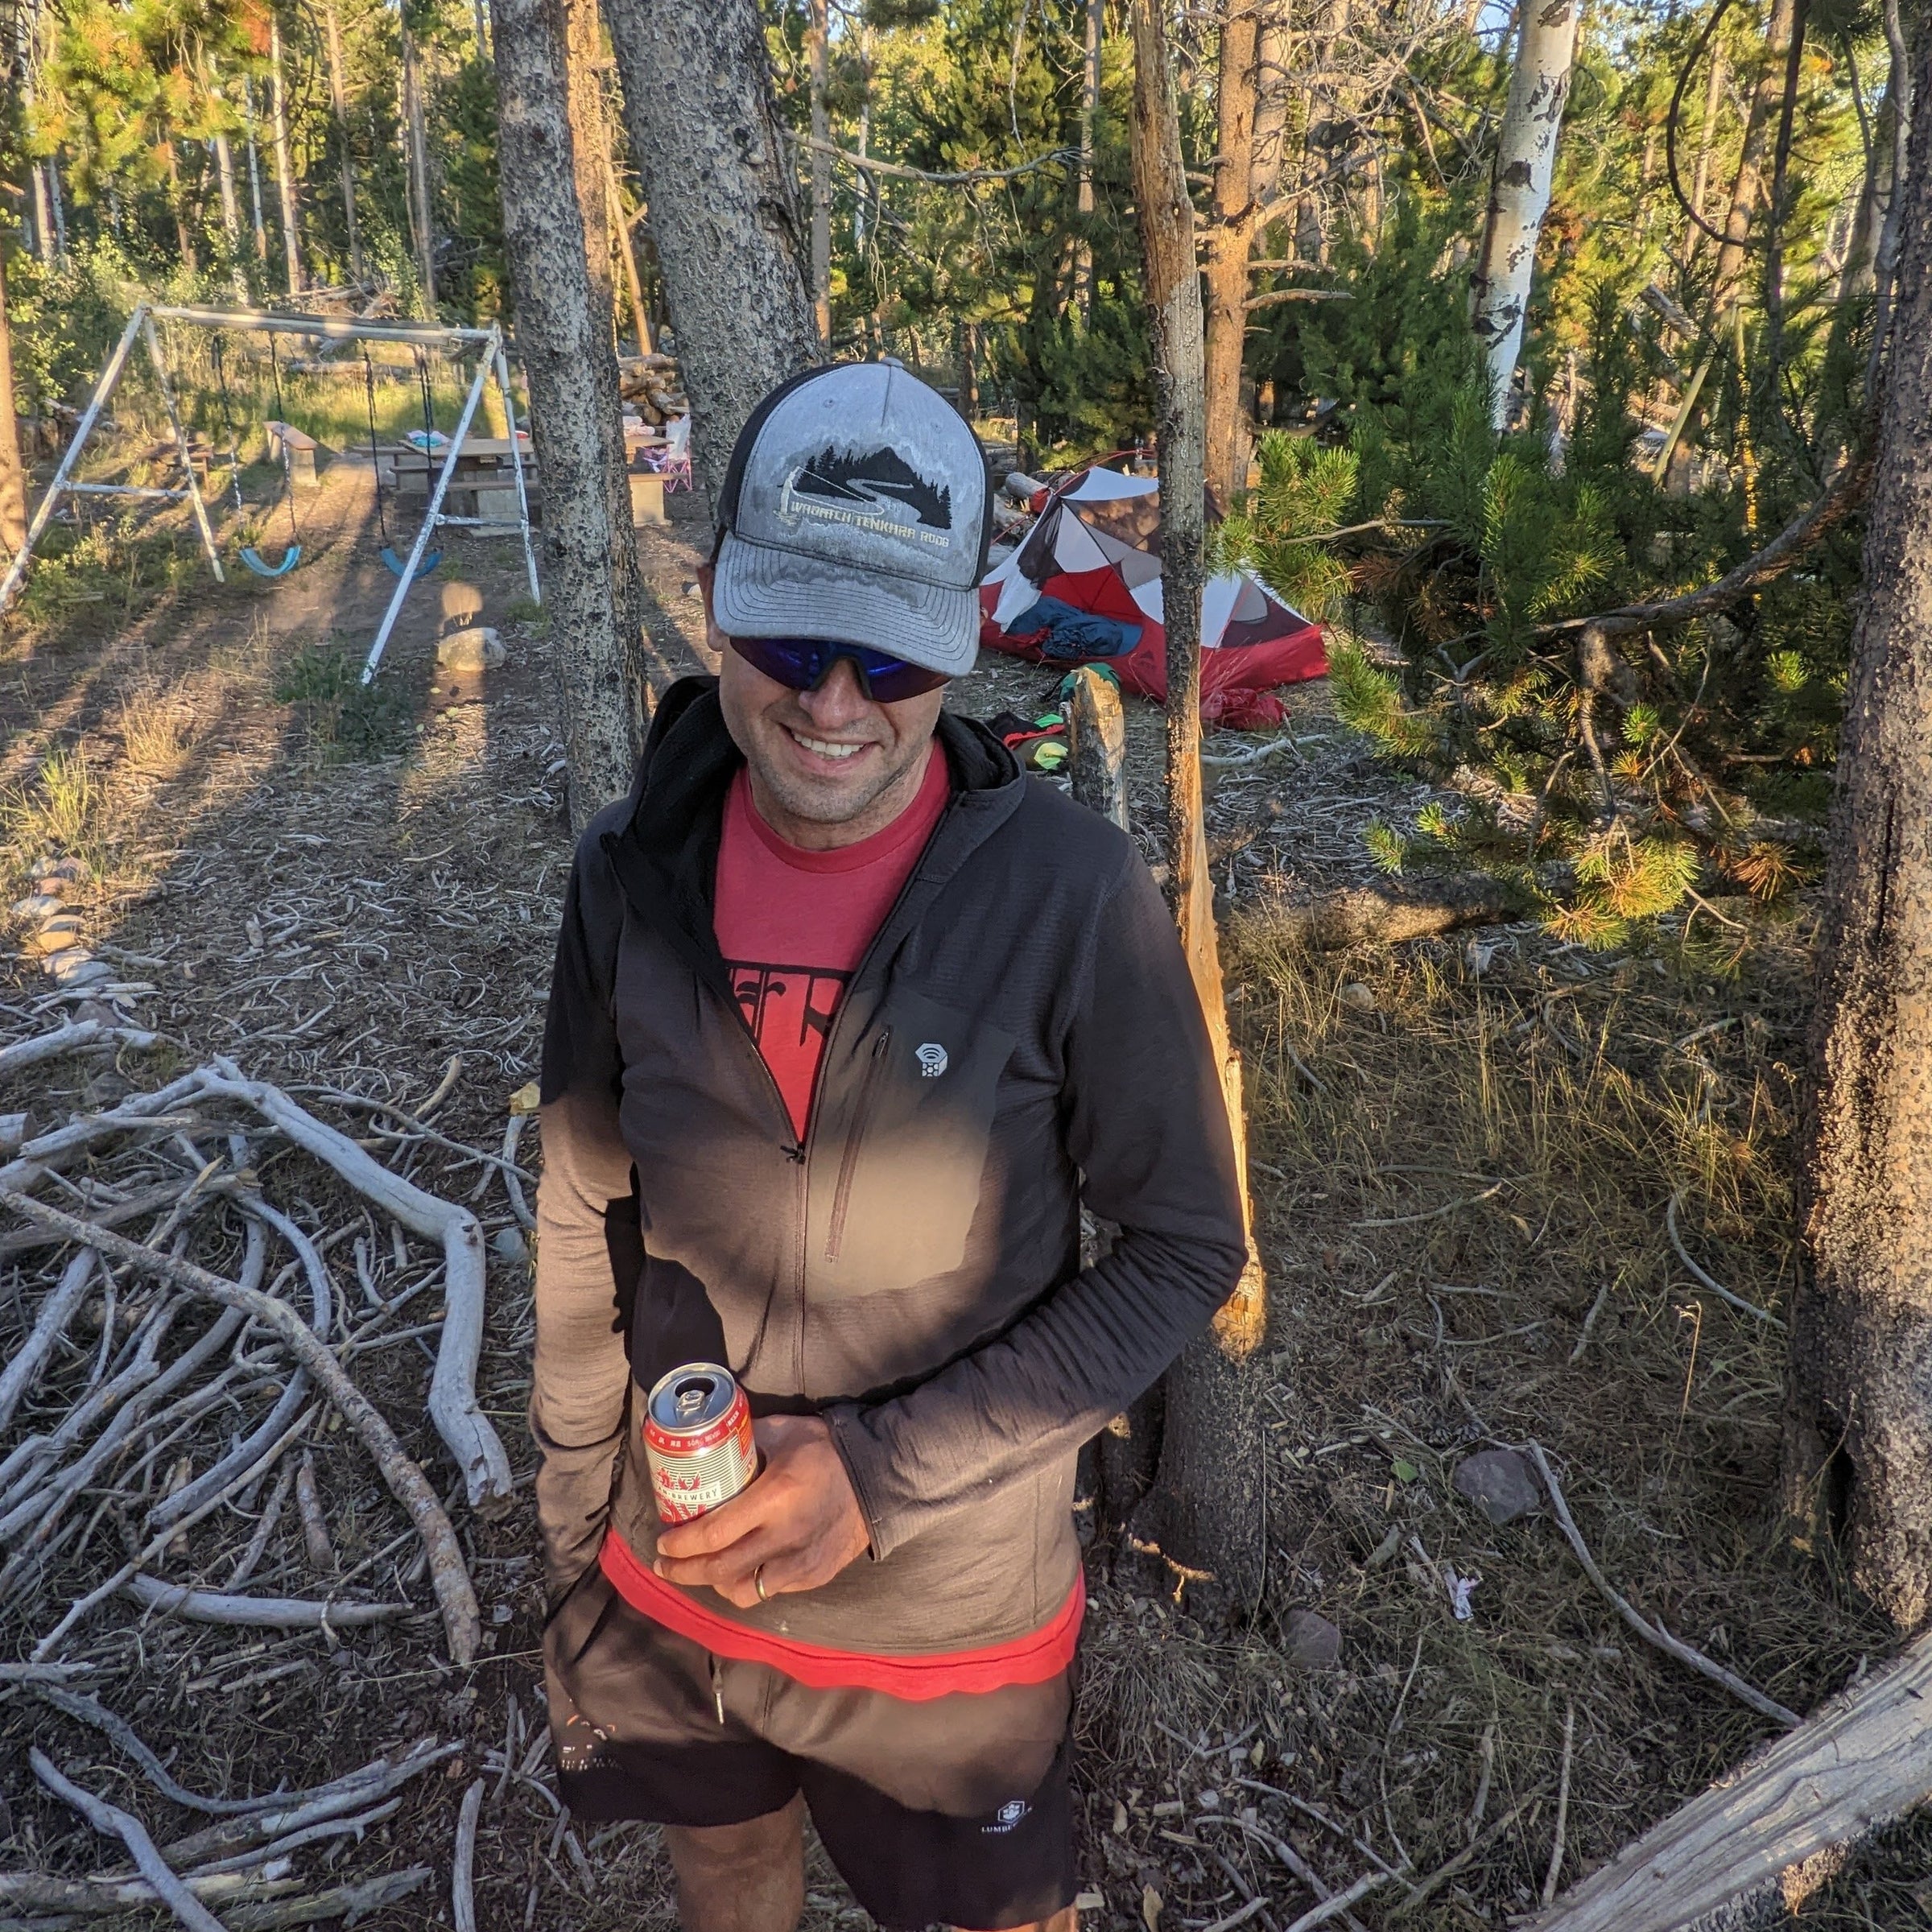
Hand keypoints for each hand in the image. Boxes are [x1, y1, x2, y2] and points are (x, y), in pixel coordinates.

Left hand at [653, 1414, 869, 1607]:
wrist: (879, 1478)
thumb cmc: (827, 1450)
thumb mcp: (784, 1432)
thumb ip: (746, 1439)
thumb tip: (711, 1442)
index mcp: (774, 1498)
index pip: (714, 1533)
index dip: (681, 1544)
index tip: (662, 1543)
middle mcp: (784, 1537)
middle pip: (720, 1570)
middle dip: (684, 1571)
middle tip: (666, 1565)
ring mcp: (800, 1562)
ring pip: (743, 1591)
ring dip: (714, 1584)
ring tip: (702, 1571)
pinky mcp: (814, 1576)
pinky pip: (770, 1591)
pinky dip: (748, 1585)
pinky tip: (740, 1571)